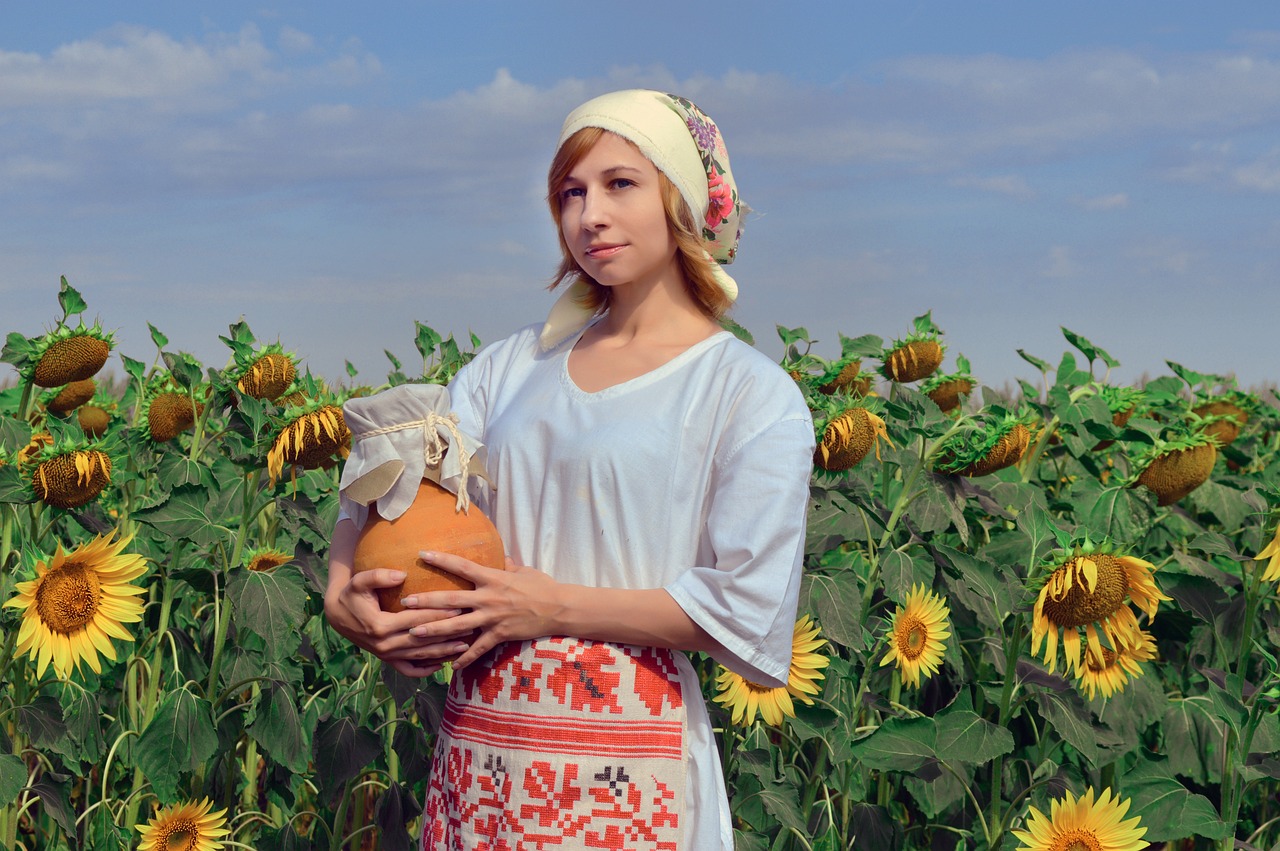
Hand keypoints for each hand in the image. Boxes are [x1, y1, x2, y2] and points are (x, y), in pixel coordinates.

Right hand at [324, 567, 473, 677]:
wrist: (337, 615)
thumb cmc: (352, 594)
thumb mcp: (359, 581)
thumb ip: (378, 576)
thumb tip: (401, 575)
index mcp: (380, 625)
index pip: (416, 620)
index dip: (437, 614)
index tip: (458, 608)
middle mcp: (384, 645)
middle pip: (422, 641)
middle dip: (447, 634)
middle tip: (470, 627)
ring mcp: (386, 655)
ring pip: (420, 657)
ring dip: (443, 653)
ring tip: (465, 646)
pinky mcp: (387, 660)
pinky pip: (409, 670)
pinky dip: (426, 670)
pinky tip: (443, 664)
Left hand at [399, 551, 562, 668]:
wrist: (559, 608)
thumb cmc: (542, 586)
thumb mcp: (523, 570)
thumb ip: (507, 565)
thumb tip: (500, 556)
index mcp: (492, 578)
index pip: (461, 566)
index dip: (441, 559)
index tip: (421, 554)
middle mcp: (488, 598)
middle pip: (451, 600)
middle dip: (426, 601)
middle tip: (405, 602)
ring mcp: (492, 618)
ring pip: (457, 626)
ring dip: (434, 630)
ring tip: (413, 633)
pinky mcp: (499, 635)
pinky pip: (478, 649)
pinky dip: (464, 658)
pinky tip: (450, 667)